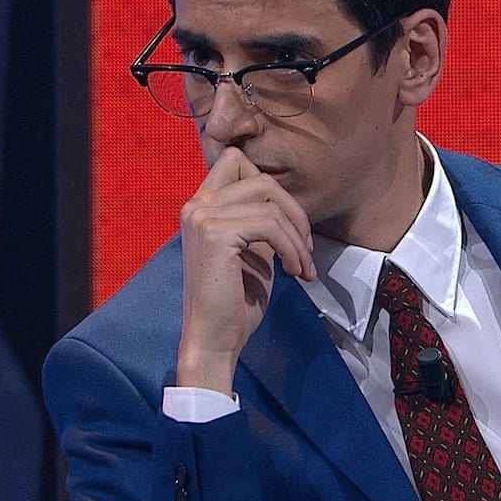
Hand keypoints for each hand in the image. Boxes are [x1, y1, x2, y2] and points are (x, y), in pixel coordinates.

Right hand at [175, 147, 314, 394]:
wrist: (215, 340)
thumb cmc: (235, 302)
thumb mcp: (253, 250)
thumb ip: (261, 221)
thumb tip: (287, 205)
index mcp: (200, 206)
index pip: (236, 160)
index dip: (271, 185)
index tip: (290, 223)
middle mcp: (195, 205)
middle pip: (260, 177)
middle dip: (293, 210)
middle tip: (305, 247)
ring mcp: (202, 216)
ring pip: (270, 202)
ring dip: (297, 236)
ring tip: (302, 265)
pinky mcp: (214, 233)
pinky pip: (270, 224)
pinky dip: (291, 247)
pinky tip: (293, 270)